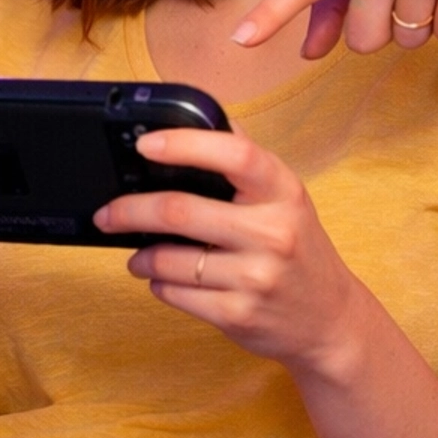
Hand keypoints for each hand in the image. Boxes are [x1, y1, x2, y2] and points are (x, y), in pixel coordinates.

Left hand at [94, 128, 365, 383]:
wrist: (330, 320)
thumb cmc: (300, 250)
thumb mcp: (287, 198)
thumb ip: (246, 160)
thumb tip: (201, 117)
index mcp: (283, 191)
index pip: (235, 154)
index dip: (185, 144)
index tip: (146, 144)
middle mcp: (273, 232)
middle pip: (181, 211)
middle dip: (130, 211)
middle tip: (107, 213)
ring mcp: (256, 277)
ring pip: (170, 260)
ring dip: (141, 256)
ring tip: (137, 253)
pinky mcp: (238, 315)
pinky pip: (175, 294)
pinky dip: (158, 284)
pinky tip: (164, 279)